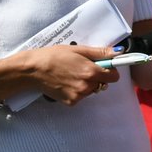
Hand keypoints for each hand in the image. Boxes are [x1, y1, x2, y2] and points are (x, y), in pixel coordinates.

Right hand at [0, 44, 117, 106]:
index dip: (109, 69)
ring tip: (71, 74)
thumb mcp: (78, 49)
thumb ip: (100, 53)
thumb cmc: (54, 56)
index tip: (103, 65)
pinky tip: (66, 82)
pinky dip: (77, 90)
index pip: (114, 76)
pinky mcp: (71, 102)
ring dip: (87, 83)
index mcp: (91, 71)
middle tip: (82, 67)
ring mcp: (79, 96)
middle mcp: (87, 86)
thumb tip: (118, 52)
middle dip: (97, 76)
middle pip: (103, 83)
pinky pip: (81, 96)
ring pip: (92, 90)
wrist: (34, 70)